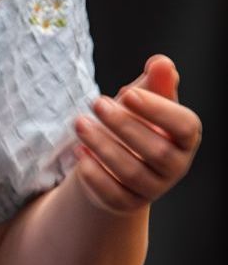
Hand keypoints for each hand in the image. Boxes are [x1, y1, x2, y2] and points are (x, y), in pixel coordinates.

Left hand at [73, 54, 201, 213]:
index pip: (185, 126)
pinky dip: (95, 173)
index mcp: (183, 138)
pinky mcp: (126, 202)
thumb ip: (155, 83)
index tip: (128, 94)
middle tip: (96, 102)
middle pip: (157, 151)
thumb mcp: (143, 100)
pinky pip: (113, 194)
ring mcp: (152, 188)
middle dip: (124, 126)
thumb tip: (162, 62)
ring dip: (103, 146)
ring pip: (132, 173)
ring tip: (80, 123)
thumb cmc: (134, 122)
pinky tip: (79, 152)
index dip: (159, 111)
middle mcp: (174, 166)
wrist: (113, 158)